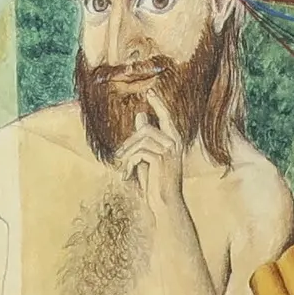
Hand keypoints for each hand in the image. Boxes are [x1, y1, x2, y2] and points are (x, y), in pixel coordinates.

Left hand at [112, 92, 185, 214]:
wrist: (166, 203)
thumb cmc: (157, 182)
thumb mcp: (148, 157)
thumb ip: (145, 138)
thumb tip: (141, 116)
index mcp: (174, 141)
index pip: (166, 117)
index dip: (158, 103)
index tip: (150, 91)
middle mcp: (174, 143)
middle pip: (145, 130)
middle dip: (129, 143)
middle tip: (119, 158)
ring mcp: (169, 150)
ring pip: (141, 141)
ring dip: (127, 155)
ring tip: (123, 168)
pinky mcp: (161, 159)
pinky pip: (139, 152)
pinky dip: (129, 164)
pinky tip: (127, 176)